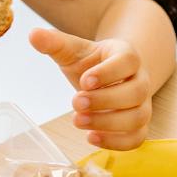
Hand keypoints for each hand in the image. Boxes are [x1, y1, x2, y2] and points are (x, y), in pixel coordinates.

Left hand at [31, 28, 150, 150]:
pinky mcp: (139, 125)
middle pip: (136, 92)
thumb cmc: (91, 65)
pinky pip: (137, 138)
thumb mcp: (73, 52)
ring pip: (138, 117)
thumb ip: (56, 43)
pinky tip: (91, 137)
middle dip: (105, 100)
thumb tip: (33, 34)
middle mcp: (141, 80)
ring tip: (78, 121)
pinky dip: (116, 142)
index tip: (83, 81)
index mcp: (127, 56)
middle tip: (75, 103)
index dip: (108, 73)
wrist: (109, 79)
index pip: (128, 62)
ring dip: (108, 123)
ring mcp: (142, 104)